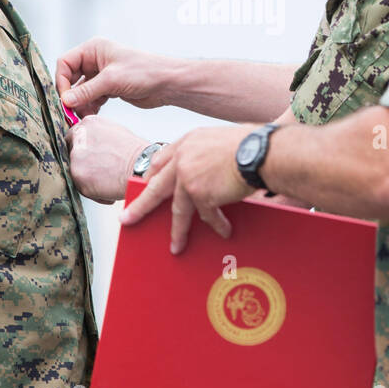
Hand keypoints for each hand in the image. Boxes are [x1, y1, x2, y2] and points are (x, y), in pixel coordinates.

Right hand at [56, 37, 176, 115]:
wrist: (167, 83)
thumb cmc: (144, 72)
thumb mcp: (112, 80)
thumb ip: (86, 91)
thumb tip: (65, 101)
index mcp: (93, 49)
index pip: (65, 63)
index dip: (62, 81)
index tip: (65, 99)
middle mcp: (95, 60)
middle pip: (71, 78)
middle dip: (71, 95)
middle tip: (70, 112)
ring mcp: (102, 75)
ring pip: (81, 91)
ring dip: (80, 104)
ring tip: (84, 116)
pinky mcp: (109, 88)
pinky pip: (91, 98)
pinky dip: (90, 107)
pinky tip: (92, 115)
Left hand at [66, 116, 149, 204]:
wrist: (142, 167)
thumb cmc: (135, 152)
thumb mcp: (114, 132)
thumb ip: (97, 135)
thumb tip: (91, 144)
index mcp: (88, 123)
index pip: (73, 135)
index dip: (81, 148)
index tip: (88, 156)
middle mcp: (79, 137)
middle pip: (70, 152)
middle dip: (82, 162)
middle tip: (98, 169)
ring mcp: (76, 157)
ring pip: (75, 170)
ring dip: (88, 177)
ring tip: (109, 179)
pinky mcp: (78, 176)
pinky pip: (81, 187)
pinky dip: (93, 192)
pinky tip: (109, 188)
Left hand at [119, 126, 255, 253]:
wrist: (261, 152)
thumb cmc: (251, 144)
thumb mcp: (220, 141)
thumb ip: (205, 153)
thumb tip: (208, 169)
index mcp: (187, 143)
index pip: (161, 162)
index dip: (154, 177)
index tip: (146, 187)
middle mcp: (183, 159)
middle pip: (156, 187)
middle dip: (141, 206)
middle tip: (127, 218)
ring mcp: (189, 177)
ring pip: (179, 210)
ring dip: (178, 231)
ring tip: (175, 246)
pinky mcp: (201, 194)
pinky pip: (207, 215)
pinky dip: (217, 224)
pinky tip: (223, 231)